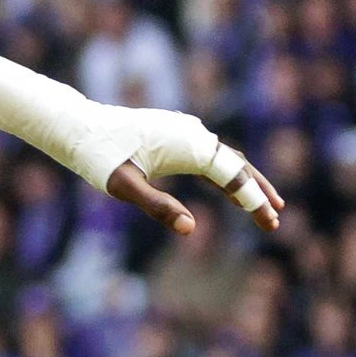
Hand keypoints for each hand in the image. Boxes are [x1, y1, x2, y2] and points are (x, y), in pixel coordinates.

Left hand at [93, 108, 285, 236]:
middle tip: (275, 221)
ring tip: (267, 206)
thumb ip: (159, 208)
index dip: (254, 201)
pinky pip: (209, 156)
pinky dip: (224, 174)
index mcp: (189, 145)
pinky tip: (230, 190)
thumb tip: (191, 229)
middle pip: (238, 166)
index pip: (234, 176)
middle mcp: (194, 134)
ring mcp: (186, 132)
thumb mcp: (125, 188)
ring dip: (245, 183)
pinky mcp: (176, 134)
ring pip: (226, 159)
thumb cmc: (99, 157)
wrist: (79, 126)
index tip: (270, 222)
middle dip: (258, 194)